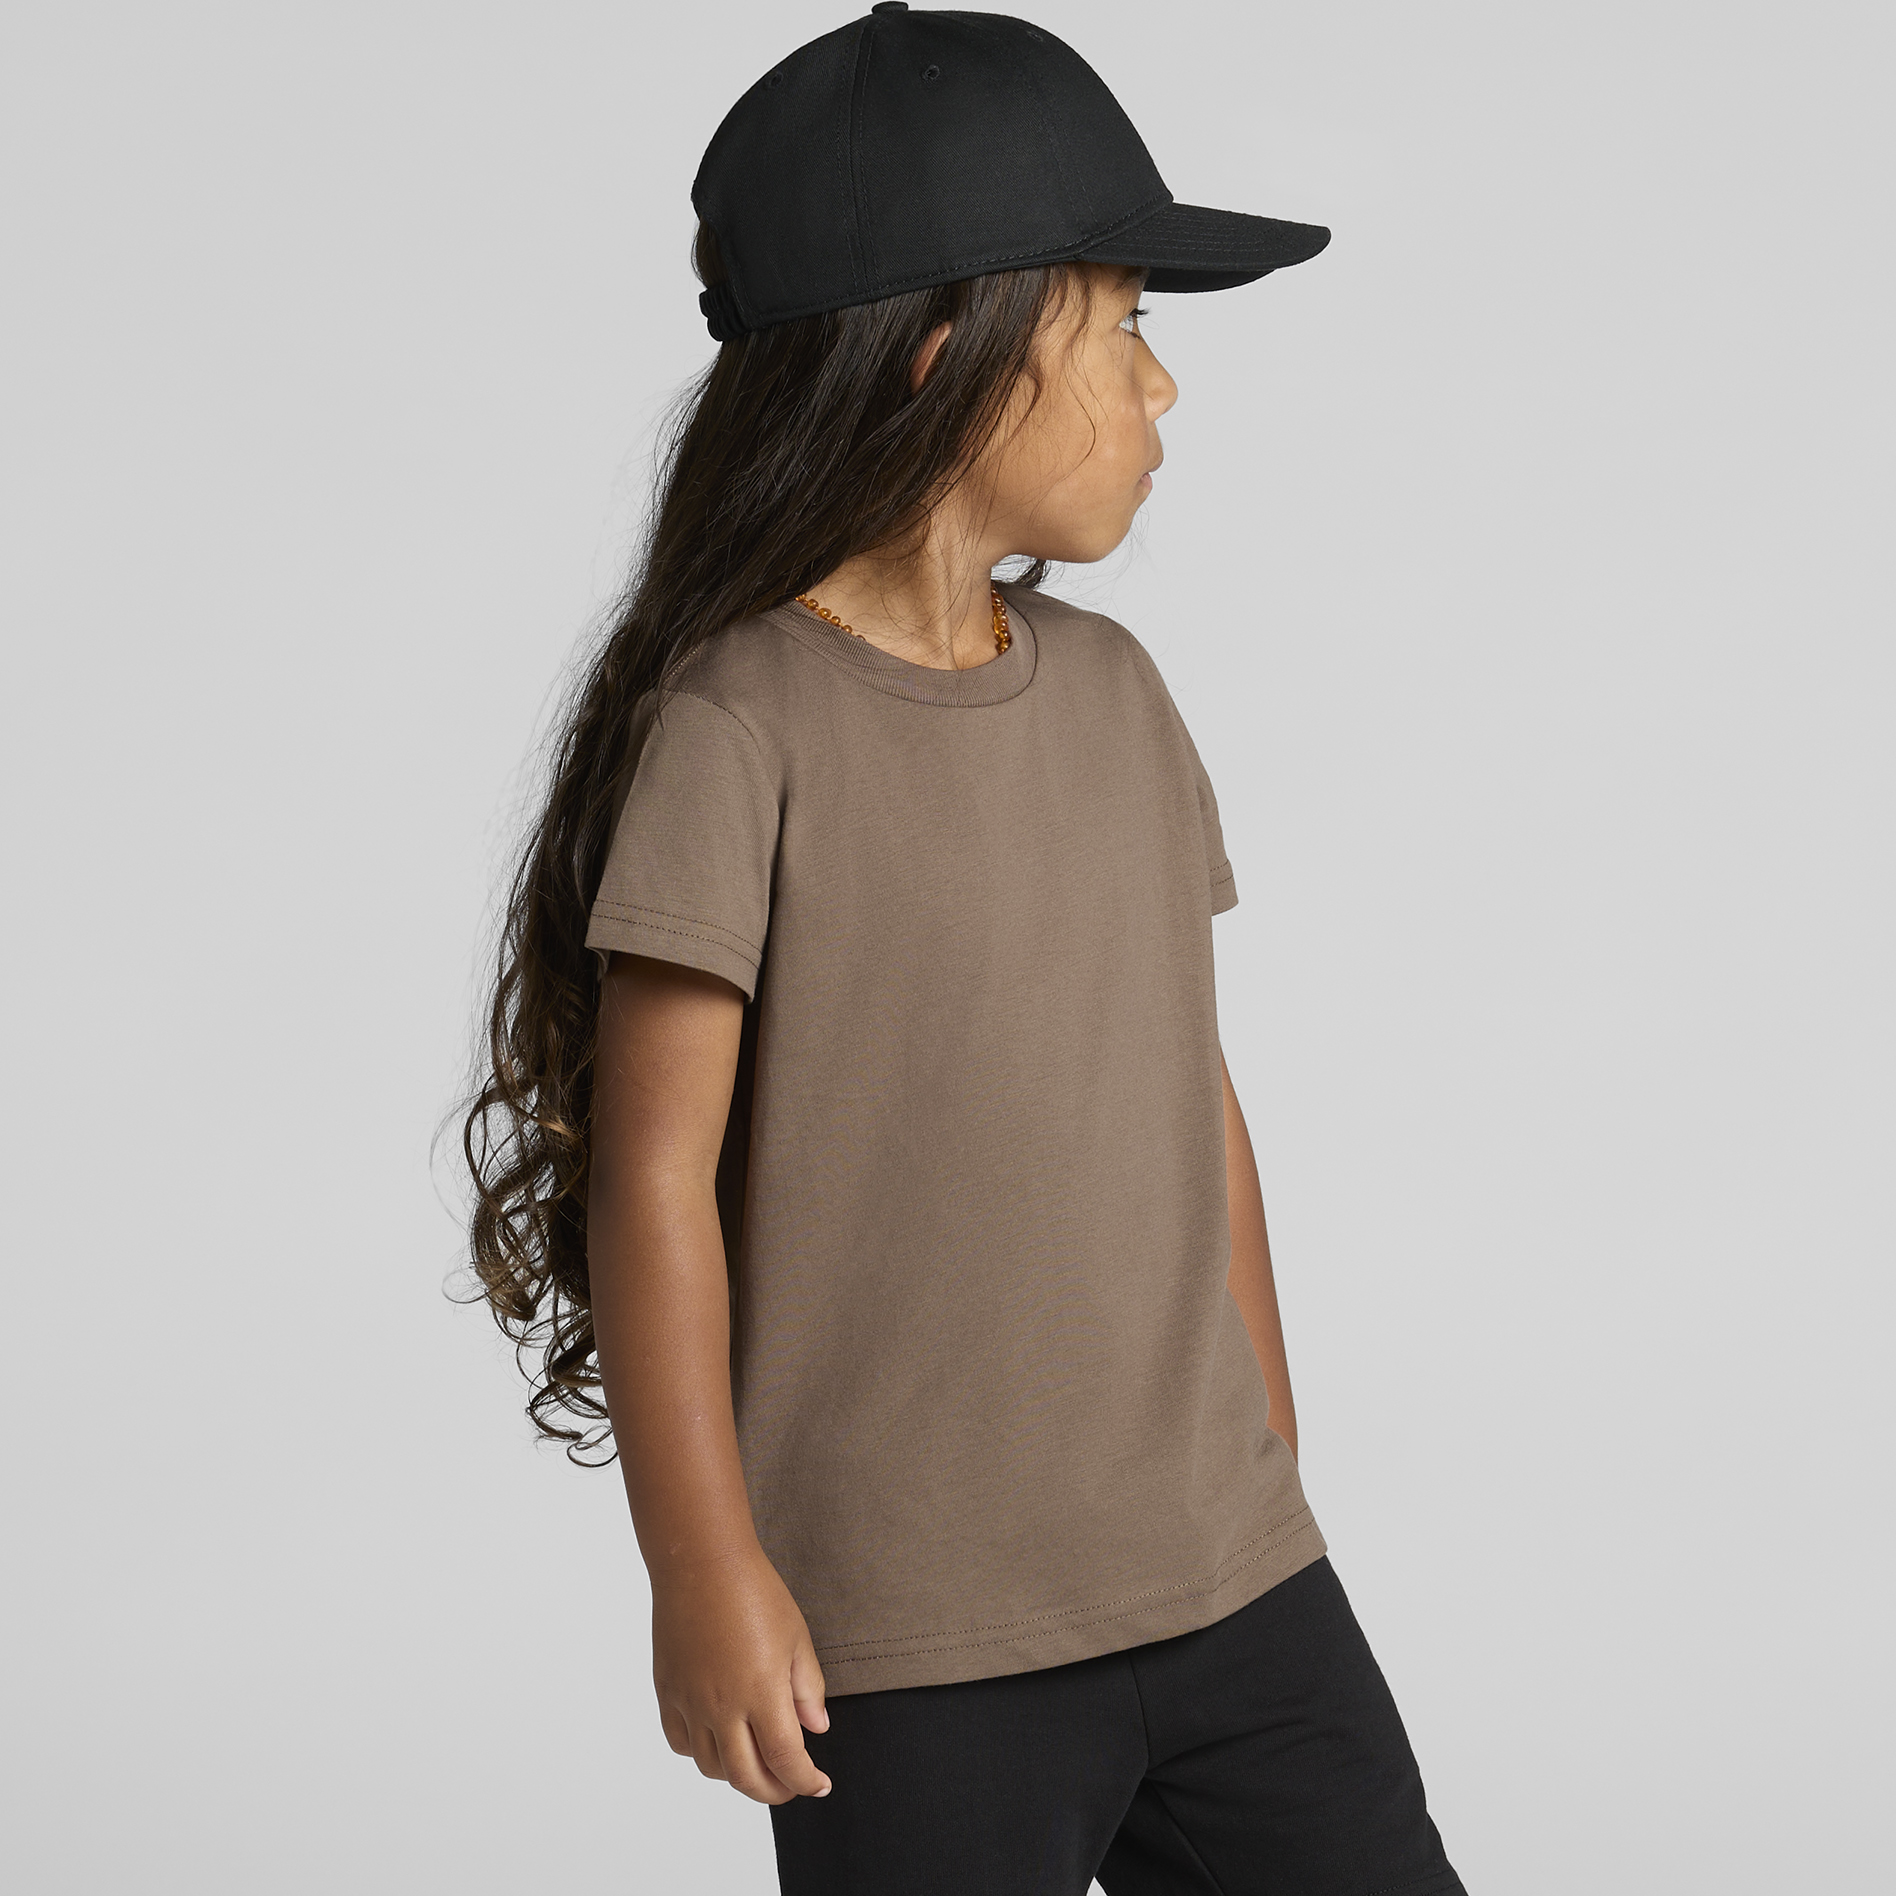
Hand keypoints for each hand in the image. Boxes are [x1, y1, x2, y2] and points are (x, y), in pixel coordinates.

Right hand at [651, 1545, 832, 1804]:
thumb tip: (816, 1728)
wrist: (701, 1561)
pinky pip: (681, 1743)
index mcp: (760, 1692)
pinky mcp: (667, 1691)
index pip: (786, 1760)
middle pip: (747, 1777)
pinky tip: (720, 1739)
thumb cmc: (753, 1590)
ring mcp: (690, 1702)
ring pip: (712, 1767)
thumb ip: (807, 1689)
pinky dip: (703, 1753)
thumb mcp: (796, 1637)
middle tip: (791, 1785)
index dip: (805, 1781)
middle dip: (775, 1791)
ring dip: (738, 1775)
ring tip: (757, 1760)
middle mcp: (721, 1706)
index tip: (819, 1784)